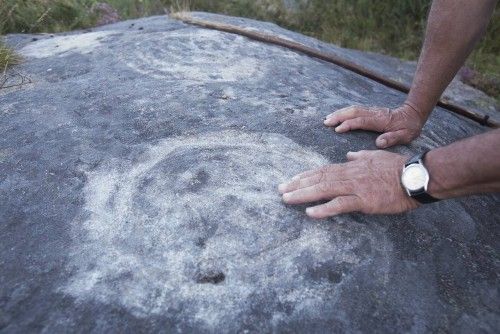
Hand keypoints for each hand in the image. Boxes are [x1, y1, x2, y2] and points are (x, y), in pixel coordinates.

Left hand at [278, 150, 418, 218]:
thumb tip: (348, 156)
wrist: (415, 176)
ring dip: (303, 195)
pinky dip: (324, 209)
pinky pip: (340, 205)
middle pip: (318, 179)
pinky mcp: (364, 201)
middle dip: (297, 184)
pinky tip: (310, 213)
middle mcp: (349, 175)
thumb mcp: (376, 157)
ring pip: (324, 190)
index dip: (305, 175)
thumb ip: (360, 157)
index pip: (322, 170)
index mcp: (351, 166)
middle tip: (280, 190)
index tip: (291, 180)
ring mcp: (355, 187)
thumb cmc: (398, 167)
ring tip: (287, 200)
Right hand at [323, 104, 425, 147]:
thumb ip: (392, 138)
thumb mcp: (405, 135)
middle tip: (326, 122)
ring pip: (352, 109)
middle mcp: (374, 113)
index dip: (349, 124)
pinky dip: (343, 112)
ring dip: (339, 113)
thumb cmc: (409, 127)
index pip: (361, 121)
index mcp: (381, 120)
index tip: (338, 129)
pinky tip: (336, 116)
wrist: (413, 114)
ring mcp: (371, 111)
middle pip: (353, 112)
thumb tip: (379, 143)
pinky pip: (354, 110)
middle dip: (338, 117)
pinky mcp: (370, 111)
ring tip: (327, 119)